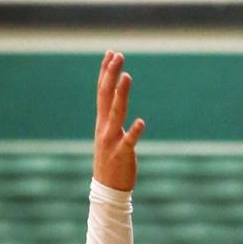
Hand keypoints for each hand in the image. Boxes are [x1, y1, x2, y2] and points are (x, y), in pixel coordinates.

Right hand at [93, 51, 144, 190]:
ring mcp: (112, 141)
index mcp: (102, 123)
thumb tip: (117, 101)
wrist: (108, 190)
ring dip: (121, 95)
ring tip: (126, 77)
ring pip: (116, 113)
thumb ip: (112, 119)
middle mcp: (104, 128)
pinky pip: (129, 141)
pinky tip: (141, 122)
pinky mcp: (122, 154)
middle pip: (106, 96)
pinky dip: (134, 132)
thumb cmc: (111, 161)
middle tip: (118, 55)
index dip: (105, 72)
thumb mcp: (108, 136)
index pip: (101, 92)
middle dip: (111, 75)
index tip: (111, 53)